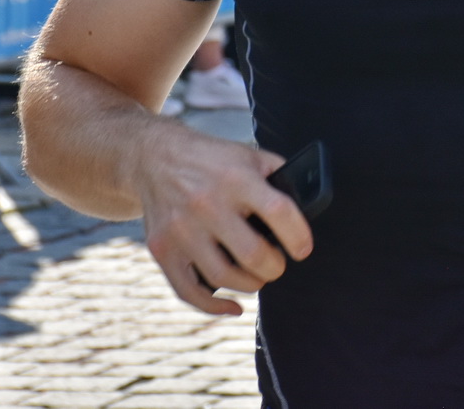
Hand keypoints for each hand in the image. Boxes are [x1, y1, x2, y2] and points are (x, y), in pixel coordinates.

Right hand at [134, 125, 313, 316]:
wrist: (155, 157)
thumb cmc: (212, 161)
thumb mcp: (249, 156)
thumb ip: (278, 178)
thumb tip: (308, 204)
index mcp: (236, 178)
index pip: (279, 211)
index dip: (298, 236)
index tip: (303, 249)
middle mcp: (207, 204)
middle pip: (253, 254)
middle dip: (274, 268)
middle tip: (277, 264)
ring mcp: (181, 229)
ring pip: (224, 277)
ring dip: (250, 285)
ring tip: (257, 277)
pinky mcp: (162, 249)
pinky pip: (188, 291)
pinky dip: (214, 307)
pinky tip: (233, 306)